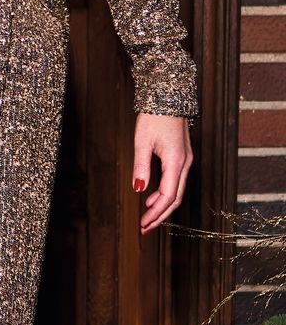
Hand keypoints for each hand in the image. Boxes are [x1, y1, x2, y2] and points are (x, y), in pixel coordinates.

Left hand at [132, 113, 192, 233]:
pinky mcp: (182, 156)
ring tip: (147, 216)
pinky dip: (165, 193)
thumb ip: (141, 166)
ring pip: (177, 190)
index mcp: (177, 162)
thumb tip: (139, 189)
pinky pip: (176, 181)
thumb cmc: (155, 116)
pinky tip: (153, 197)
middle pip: (176, 198)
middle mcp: (185, 163)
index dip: (156, 213)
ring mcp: (186, 160)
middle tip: (146, 228)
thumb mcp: (142, 142)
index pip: (168, 196)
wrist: (168, 96)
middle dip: (160, 215)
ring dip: (163, 205)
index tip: (143, 224)